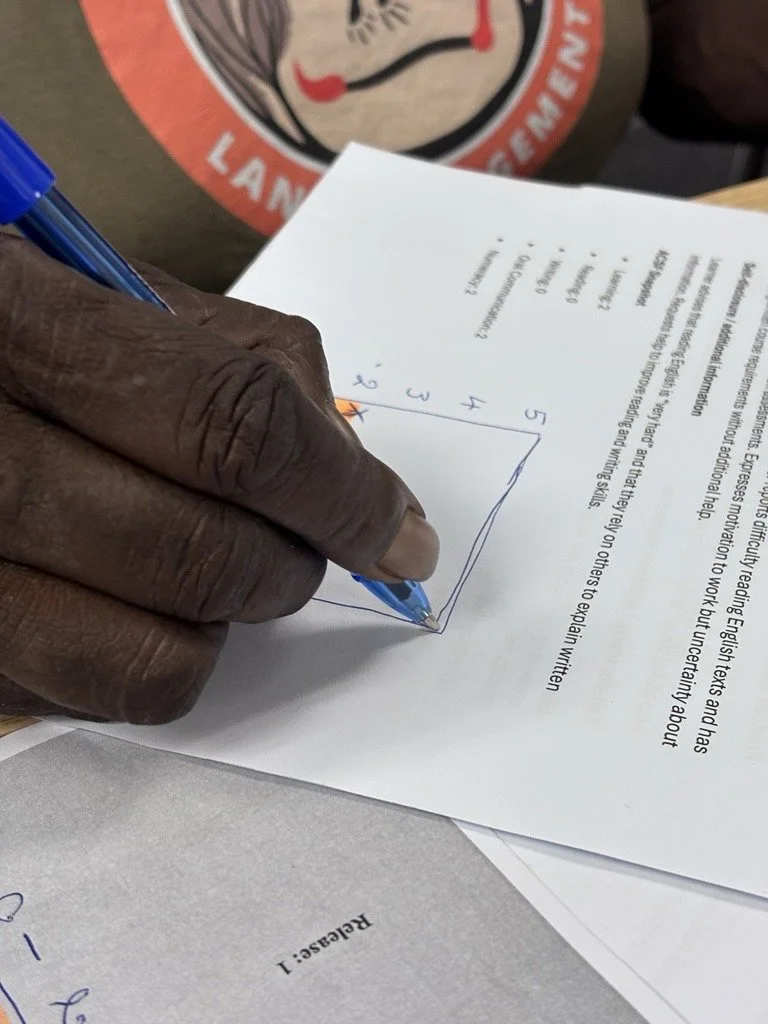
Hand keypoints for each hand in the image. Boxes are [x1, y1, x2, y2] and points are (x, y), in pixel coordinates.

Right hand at [0, 237, 437, 723]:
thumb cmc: (22, 321)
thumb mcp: (126, 291)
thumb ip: (255, 363)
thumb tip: (353, 475)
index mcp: (20, 322)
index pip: (235, 431)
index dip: (342, 495)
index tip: (400, 534)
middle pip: (206, 553)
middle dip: (295, 562)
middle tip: (308, 541)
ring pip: (161, 650)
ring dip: (231, 617)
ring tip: (215, 558)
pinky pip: (107, 695)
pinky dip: (164, 657)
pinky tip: (145, 598)